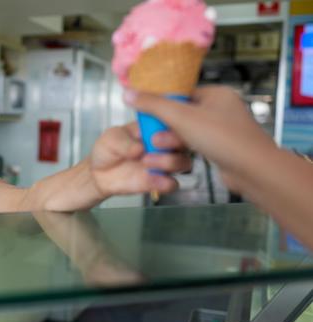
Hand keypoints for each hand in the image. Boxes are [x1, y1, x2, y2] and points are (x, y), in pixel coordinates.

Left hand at [90, 122, 190, 196]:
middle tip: (154, 142)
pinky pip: (172, 184)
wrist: (99, 173)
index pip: (174, 121)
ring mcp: (163, 164)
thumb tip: (139, 148)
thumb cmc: (108, 149)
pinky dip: (166, 182)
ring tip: (146, 161)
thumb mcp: (111, 138)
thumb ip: (124, 141)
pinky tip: (152, 179)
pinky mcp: (159, 182)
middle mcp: (164, 145)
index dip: (171, 122)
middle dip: (174, 141)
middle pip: (185, 141)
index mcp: (155, 128)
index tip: (157, 126)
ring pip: (183, 162)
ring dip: (169, 161)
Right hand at [125, 86, 278, 191]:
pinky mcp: (222, 149)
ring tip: (159, 150)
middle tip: (153, 138)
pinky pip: (196, 146)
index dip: (162, 105)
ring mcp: (223, 130)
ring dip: (171, 142)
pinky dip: (183, 151)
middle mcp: (221, 109)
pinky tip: (174, 158)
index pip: (181, 94)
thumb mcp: (181, 117)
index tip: (146, 116)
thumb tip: (127, 93)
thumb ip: (152, 104)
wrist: (252, 170)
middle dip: (165, 128)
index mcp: (216, 94)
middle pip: (182, 114)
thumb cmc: (221, 138)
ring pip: (188, 132)